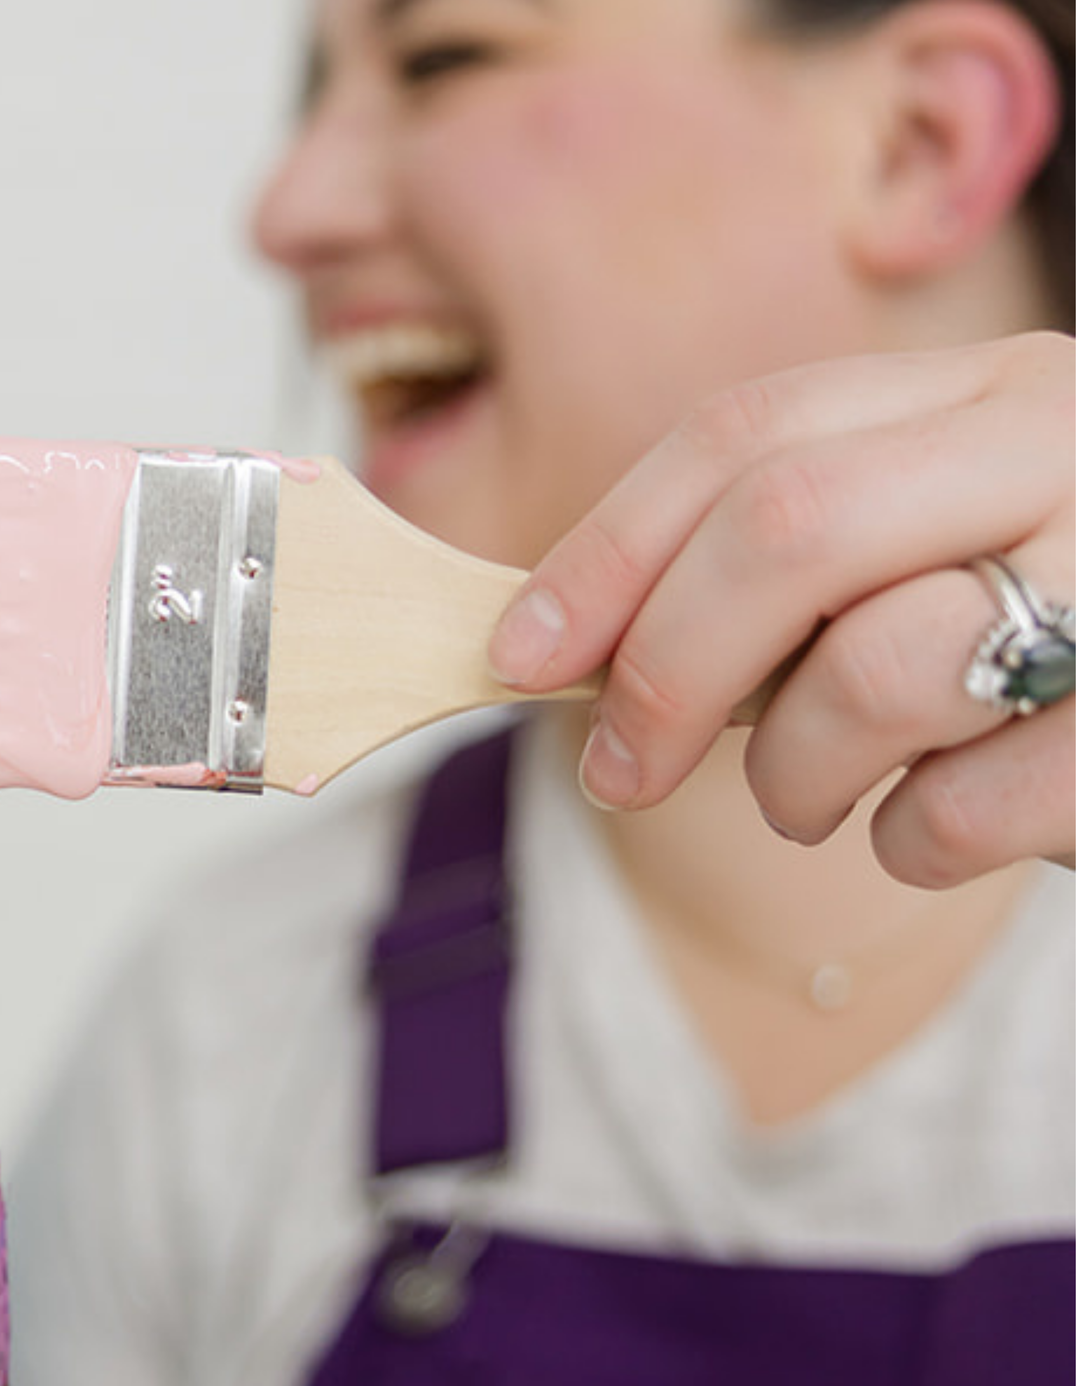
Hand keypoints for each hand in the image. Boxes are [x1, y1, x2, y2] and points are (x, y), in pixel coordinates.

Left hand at [488, 332, 1074, 887]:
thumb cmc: (1046, 638)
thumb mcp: (929, 550)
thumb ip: (787, 563)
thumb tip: (556, 640)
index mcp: (991, 390)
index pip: (748, 435)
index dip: (606, 550)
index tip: (515, 654)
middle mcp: (1069, 444)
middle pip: (787, 528)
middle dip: (661, 667)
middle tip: (615, 770)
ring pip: (874, 668)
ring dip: (789, 772)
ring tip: (811, 795)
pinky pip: (969, 806)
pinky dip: (913, 844)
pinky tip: (939, 827)